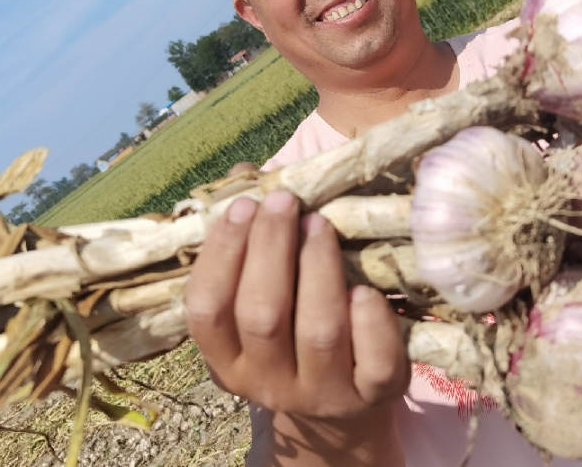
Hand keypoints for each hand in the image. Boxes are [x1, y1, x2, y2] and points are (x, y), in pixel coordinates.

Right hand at [184, 189, 409, 419]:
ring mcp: (322, 393)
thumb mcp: (259, 295)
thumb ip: (248, 235)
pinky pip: (374, 360)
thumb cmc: (293, 327)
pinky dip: (370, 320)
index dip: (222, 254)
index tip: (243, 205)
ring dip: (318, 268)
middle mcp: (267, 382)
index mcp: (227, 359)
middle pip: (261, 315)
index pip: (207, 310)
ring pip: (318, 332)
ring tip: (320, 223)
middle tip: (285, 201)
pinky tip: (365, 288)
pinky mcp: (374, 394)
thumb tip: (243, 173)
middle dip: (271, 249)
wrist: (343, 409)